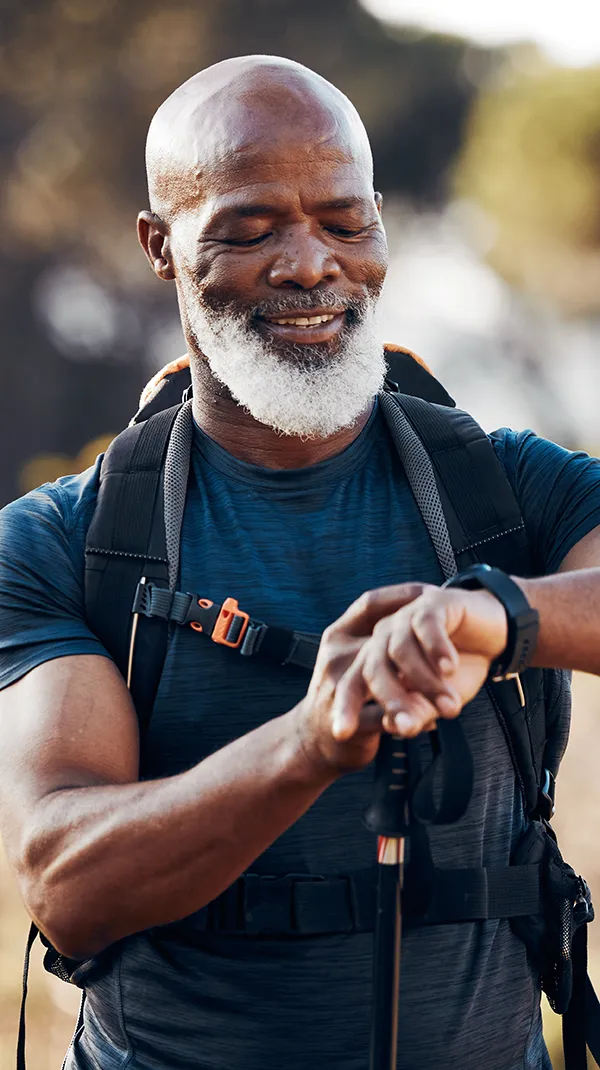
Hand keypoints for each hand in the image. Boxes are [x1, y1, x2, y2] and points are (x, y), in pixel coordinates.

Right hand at [294, 584, 477, 775]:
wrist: (311, 737)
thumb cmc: (345, 688)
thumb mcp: (352, 654)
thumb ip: (379, 636)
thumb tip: (421, 605)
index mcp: (338, 635)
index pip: (369, 604)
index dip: (402, 596)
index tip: (434, 593)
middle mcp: (335, 657)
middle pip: (382, 642)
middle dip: (422, 647)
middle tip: (454, 645)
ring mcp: (337, 689)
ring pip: (385, 683)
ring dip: (420, 690)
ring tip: (450, 699)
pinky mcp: (345, 724)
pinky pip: (385, 720)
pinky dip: (411, 720)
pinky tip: (431, 723)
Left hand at [331, 584, 507, 742]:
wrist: (494, 632)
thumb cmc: (459, 669)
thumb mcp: (437, 699)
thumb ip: (417, 711)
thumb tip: (394, 726)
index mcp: (377, 659)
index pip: (353, 684)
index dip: (346, 708)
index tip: (341, 735)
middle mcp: (384, 636)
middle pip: (372, 667)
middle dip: (389, 699)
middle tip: (407, 729)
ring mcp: (405, 617)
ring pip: (400, 650)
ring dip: (426, 682)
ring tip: (451, 708)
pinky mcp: (432, 603)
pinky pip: (426, 625)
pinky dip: (436, 648)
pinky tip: (450, 668)